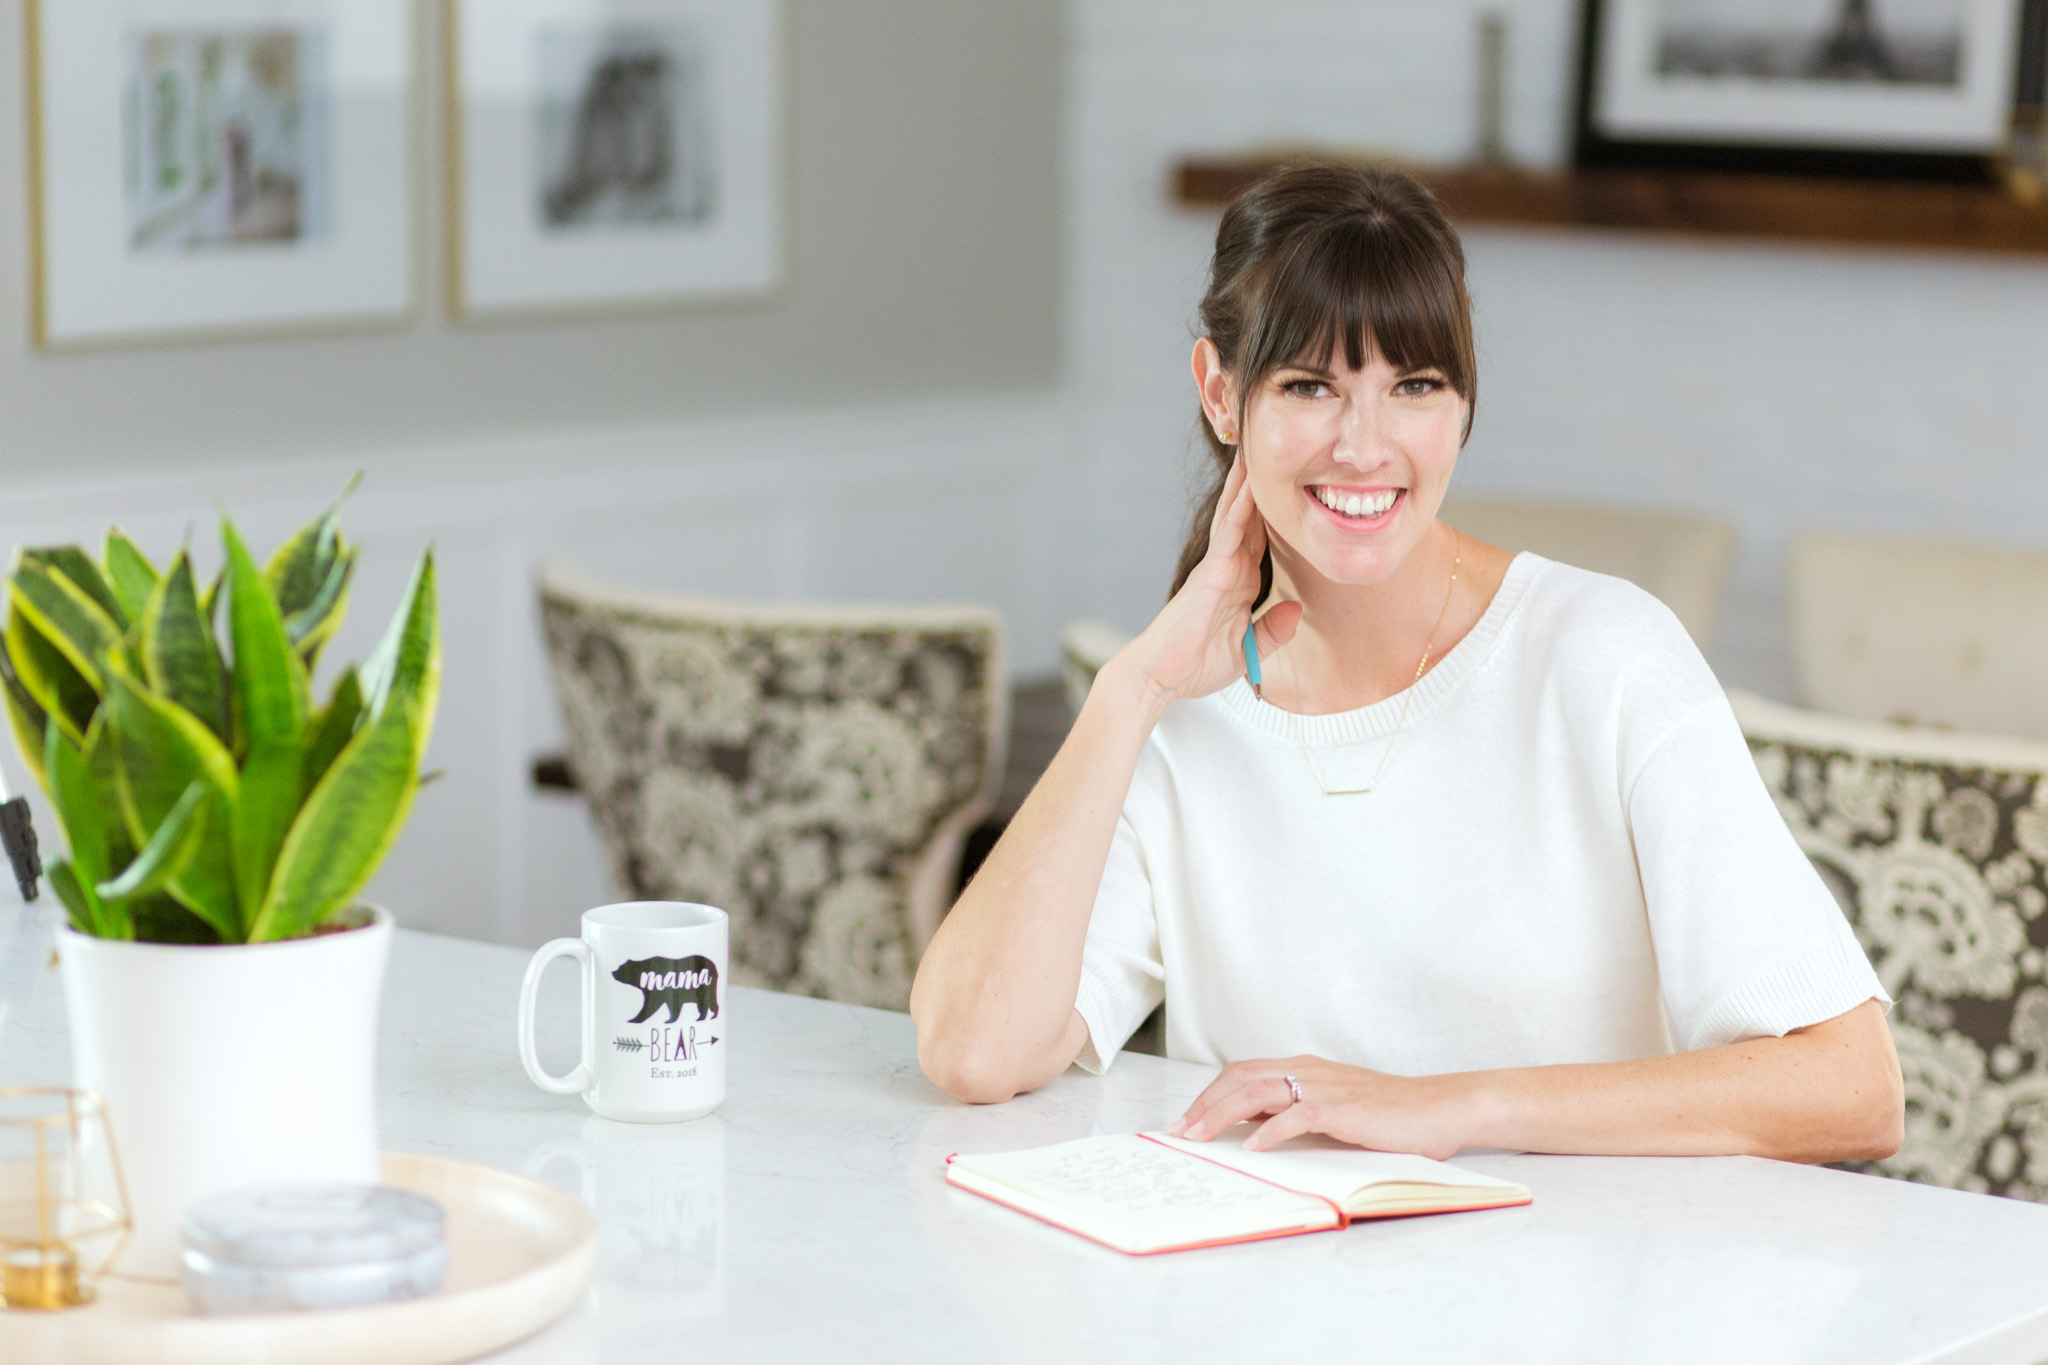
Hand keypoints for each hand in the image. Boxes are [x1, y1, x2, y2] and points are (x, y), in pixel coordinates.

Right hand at [1115, 450, 1301, 703]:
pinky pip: (1229, 535)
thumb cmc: (1195, 664)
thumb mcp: (1247, 651)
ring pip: (1238, 516)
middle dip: (1262, 486)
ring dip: (1249, 484)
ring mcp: (1219, 567)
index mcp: (1240, 584)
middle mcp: (1230, 568)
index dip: (1277, 512)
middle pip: (1251, 518)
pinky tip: (1251, 486)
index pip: (1263, 540)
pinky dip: (1240, 510)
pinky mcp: (1210, 573)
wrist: (1159, 675)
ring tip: (1258, 449)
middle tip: (1275, 448)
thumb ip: (1272, 631)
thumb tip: (1297, 609)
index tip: (1294, 484)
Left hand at [1166, 1055, 1472, 1159]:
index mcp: (1304, 1068)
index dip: (1211, 1094)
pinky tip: (1253, 1149)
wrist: (1439, 1107)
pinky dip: (1269, 1132)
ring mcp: (1325, 1087)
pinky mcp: (1342, 1108)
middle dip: (1205, 1103)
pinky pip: (1296, 1115)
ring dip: (1223, 1114)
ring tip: (1200, 1137)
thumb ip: (1296, 1111)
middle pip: (1240, 1077)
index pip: (1243, 1073)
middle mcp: (1308, 1070)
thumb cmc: (1389, 1114)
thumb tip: (1252, 1130)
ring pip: (1258, 1091)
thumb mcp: (1334, 1108)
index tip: (1187, 1119)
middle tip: (1180, 1130)